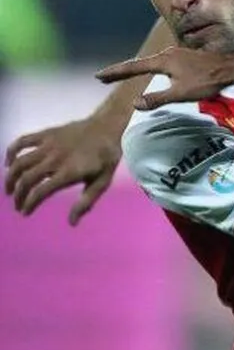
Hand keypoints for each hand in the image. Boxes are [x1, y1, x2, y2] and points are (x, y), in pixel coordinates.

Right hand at [5, 117, 120, 223]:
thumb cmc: (106, 157)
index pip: (40, 191)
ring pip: (20, 162)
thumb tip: (72, 223)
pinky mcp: (46, 133)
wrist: (108, 126)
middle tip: (18, 205)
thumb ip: (86, 202)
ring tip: (10, 189)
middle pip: (26, 179)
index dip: (29, 204)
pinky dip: (11, 152)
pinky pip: (22, 141)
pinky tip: (9, 163)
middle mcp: (55, 159)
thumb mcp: (102, 182)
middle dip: (18, 195)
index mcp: (69, 172)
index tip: (25, 212)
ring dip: (10, 178)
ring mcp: (49, 144)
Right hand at [96, 47, 233, 107]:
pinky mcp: (186, 57)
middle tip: (104, 78)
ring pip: (152, 62)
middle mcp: (168, 54)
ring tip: (123, 75)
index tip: (99, 76)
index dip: (116, 73)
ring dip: (137, 69)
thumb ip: (157, 99)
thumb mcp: (180, 94)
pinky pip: (163, 63)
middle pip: (140, 63)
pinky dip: (151, 68)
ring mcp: (178, 54)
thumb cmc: (207, 82)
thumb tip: (135, 103)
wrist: (231, 69)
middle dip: (122, 71)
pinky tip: (154, 72)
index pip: (133, 67)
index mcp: (163, 61)